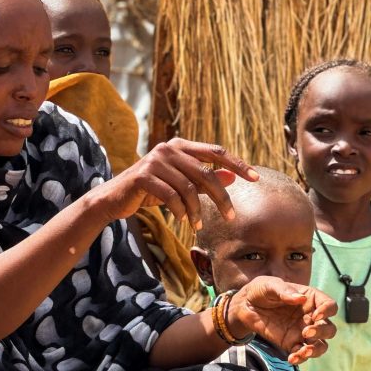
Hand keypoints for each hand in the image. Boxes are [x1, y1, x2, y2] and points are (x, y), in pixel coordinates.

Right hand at [85, 137, 258, 224]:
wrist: (115, 198)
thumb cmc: (149, 190)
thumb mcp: (180, 184)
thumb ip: (204, 180)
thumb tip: (233, 177)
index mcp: (180, 146)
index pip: (216, 152)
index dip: (237, 164)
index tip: (256, 178)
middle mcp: (169, 148)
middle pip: (206, 172)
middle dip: (221, 196)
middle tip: (231, 216)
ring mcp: (155, 161)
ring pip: (188, 187)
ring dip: (197, 210)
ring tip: (199, 225)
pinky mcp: (143, 176)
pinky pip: (171, 196)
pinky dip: (180, 211)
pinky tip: (182, 221)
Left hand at [228, 276, 337, 364]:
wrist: (245, 306)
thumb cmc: (260, 291)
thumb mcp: (269, 285)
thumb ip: (284, 291)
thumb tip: (300, 299)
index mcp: (311, 299)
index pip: (330, 306)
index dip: (328, 311)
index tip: (316, 315)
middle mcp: (311, 317)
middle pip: (329, 328)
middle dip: (322, 332)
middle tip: (306, 332)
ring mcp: (302, 332)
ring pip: (320, 345)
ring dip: (316, 350)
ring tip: (304, 351)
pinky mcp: (291, 343)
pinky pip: (302, 354)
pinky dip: (300, 358)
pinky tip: (292, 358)